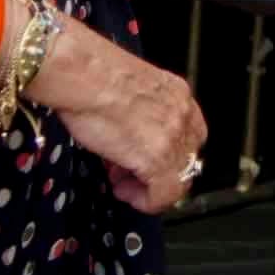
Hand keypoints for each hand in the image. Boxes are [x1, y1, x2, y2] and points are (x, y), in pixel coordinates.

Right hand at [25, 15, 210, 215]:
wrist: (83, 74)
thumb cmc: (94, 77)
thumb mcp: (130, 91)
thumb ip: (141, 114)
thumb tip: (130, 139)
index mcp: (178, 94)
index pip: (190, 135)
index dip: (167, 153)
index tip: (144, 159)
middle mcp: (182, 113)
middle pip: (188, 159)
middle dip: (159, 172)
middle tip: (131, 174)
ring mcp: (173, 136)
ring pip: (179, 180)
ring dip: (150, 187)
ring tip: (122, 182)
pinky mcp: (157, 157)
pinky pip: (164, 195)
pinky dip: (145, 200)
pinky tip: (123, 190)